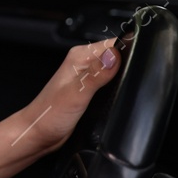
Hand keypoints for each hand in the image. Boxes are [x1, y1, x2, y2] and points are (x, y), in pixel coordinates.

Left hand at [15, 37, 122, 155]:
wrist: (37, 134)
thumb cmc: (48, 115)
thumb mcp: (75, 94)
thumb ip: (96, 74)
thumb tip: (114, 56)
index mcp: (80, 56)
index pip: (114, 43)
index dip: (131, 51)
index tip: (140, 65)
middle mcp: (85, 64)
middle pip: (118, 56)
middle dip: (130, 67)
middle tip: (133, 82)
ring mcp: (88, 77)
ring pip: (117, 71)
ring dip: (124, 79)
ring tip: (126, 91)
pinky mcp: (91, 91)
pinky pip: (111, 84)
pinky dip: (118, 89)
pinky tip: (118, 97)